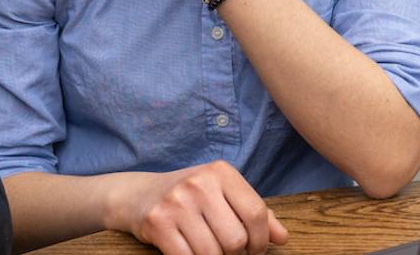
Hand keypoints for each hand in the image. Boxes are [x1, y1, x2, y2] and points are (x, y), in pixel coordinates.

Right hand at [104, 161, 288, 254]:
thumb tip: (282, 238)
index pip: (256, 213)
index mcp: (221, 172)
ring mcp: (176, 202)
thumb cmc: (190, 198)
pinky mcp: (158, 222)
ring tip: (210, 252)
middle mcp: (199, 183)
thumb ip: (255, 214)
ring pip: (212, 253)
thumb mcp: (222, 195)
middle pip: (236, 239)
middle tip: (229, 253)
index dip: (261, 241)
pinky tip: (192, 254)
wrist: (137, 195)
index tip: (255, 251)